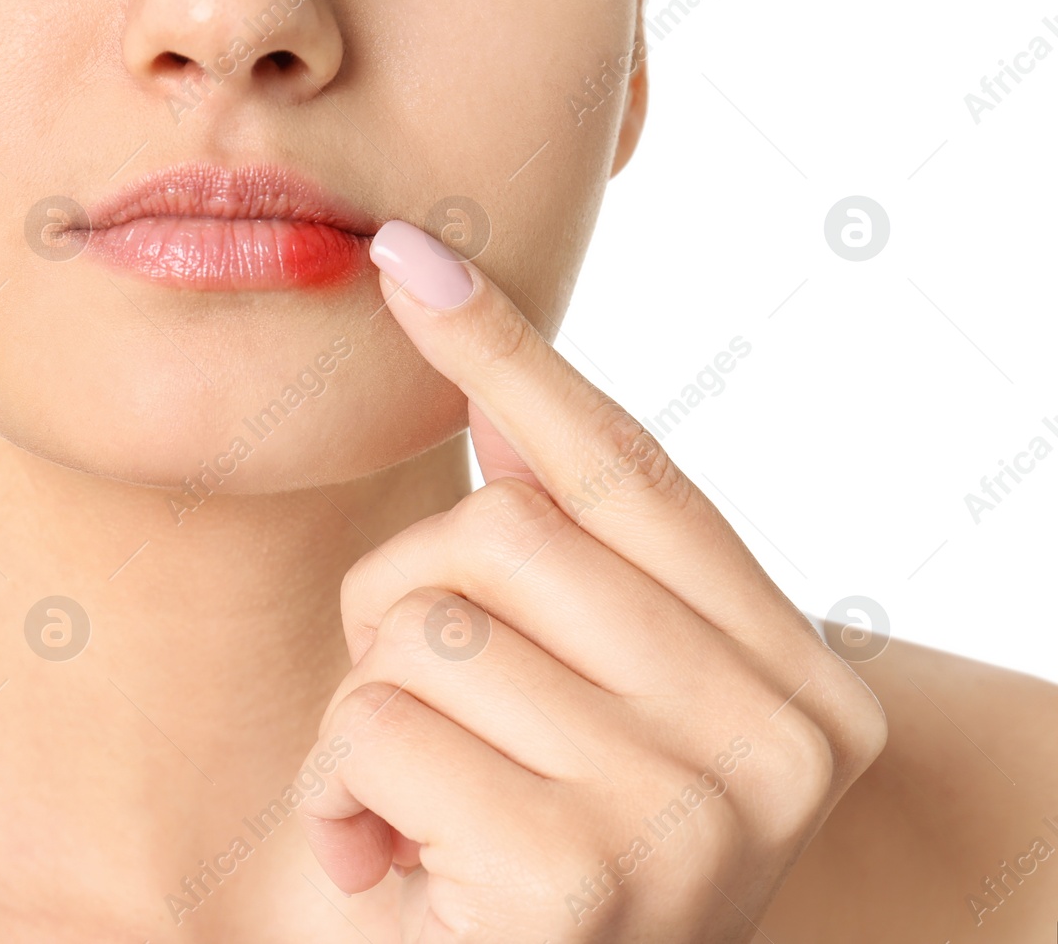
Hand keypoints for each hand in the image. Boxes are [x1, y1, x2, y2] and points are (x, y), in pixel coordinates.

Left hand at [298, 220, 887, 942]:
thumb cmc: (547, 870)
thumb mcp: (582, 717)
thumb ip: (573, 576)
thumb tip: (505, 399)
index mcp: (799, 682)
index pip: (632, 471)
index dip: (509, 358)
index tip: (409, 258)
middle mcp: (783, 743)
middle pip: (505, 529)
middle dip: (398, 599)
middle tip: (403, 702)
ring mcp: (695, 816)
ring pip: (427, 623)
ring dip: (366, 710)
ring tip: (407, 803)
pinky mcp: (581, 884)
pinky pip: (379, 728)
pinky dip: (339, 789)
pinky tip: (384, 868)